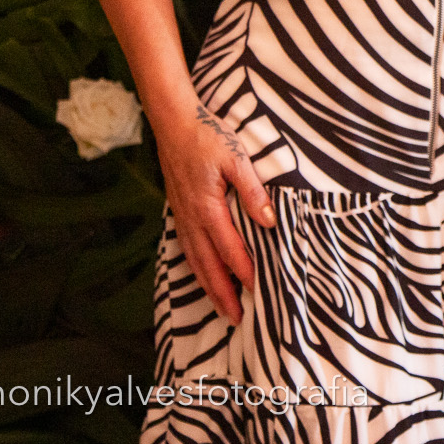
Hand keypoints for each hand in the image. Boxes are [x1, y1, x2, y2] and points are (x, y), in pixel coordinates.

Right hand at [152, 102, 275, 324]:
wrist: (173, 123)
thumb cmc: (208, 136)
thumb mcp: (237, 158)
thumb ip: (253, 191)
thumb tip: (270, 221)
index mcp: (208, 207)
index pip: (230, 249)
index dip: (245, 273)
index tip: (259, 293)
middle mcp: (191, 218)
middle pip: (207, 265)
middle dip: (222, 294)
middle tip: (236, 319)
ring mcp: (181, 216)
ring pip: (194, 260)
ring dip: (208, 286)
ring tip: (222, 308)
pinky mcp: (178, 211)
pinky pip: (187, 248)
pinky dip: (196, 268)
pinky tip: (204, 276)